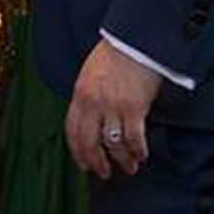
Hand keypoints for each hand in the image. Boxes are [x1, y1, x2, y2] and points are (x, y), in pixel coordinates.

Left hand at [64, 38, 162, 178]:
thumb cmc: (114, 55)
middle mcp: (93, 103)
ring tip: (129, 167)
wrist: (134, 41)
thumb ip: (87, 98)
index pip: (72, 131)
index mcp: (79, 95)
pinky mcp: (133, 108)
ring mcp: (112, 107)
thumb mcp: (90, 75)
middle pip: (89, 143)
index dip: (78, 152)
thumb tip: (90, 121)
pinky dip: (138, 150)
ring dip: (122, 160)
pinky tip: (141, 154)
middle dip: (96, 163)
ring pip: (113, 145)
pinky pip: (133, 138)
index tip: (83, 164)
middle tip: (104, 173)